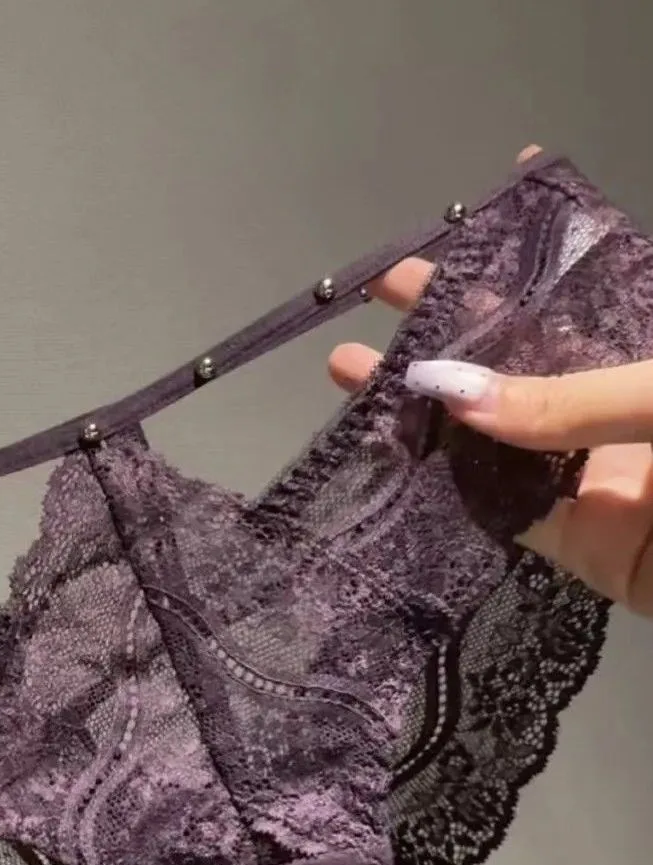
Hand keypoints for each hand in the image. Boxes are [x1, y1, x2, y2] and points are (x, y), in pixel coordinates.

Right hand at [328, 145, 652, 615]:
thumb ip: (568, 397)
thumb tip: (447, 392)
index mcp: (652, 343)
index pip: (578, 282)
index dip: (524, 247)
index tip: (465, 212)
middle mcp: (618, 399)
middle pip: (519, 354)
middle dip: (448, 322)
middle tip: (376, 293)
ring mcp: (597, 472)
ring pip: (495, 436)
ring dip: (424, 408)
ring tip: (349, 375)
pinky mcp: (583, 545)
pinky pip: (505, 515)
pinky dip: (447, 492)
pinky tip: (388, 461)